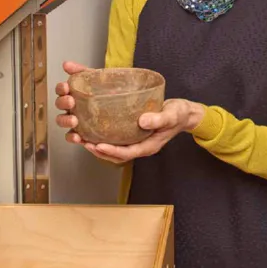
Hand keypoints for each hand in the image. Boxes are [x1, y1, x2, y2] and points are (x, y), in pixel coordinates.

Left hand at [84, 98, 205, 163]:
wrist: (184, 113)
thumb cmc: (179, 114)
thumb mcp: (172, 115)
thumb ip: (159, 119)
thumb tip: (142, 121)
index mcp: (148, 146)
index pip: (126, 153)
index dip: (111, 151)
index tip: (98, 145)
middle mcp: (140, 146)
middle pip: (115, 154)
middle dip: (98, 150)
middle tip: (83, 142)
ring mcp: (136, 141)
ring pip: (113, 148)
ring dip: (97, 145)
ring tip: (82, 137)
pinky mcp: (133, 133)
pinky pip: (116, 139)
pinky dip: (103, 136)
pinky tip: (93, 128)